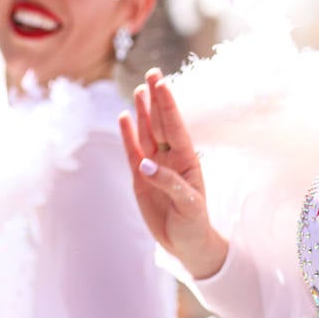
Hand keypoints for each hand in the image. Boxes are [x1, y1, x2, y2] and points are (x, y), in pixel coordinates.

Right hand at [118, 69, 227, 279]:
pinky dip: (128, 135)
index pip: (175, 126)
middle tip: (152, 73)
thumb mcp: (188, 204)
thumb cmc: (194, 223)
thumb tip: (145, 164)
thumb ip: (168, 182)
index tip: (162, 83)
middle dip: (156, 99)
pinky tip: (124, 117)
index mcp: (187, 159)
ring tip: (139, 90)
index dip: (168, 104)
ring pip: (146, 133)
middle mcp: (170, 157)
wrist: (185, 244)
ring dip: (142, 112)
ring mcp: (154, 166)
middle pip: (161, 122)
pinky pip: (132, 151)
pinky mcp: (140, 178)